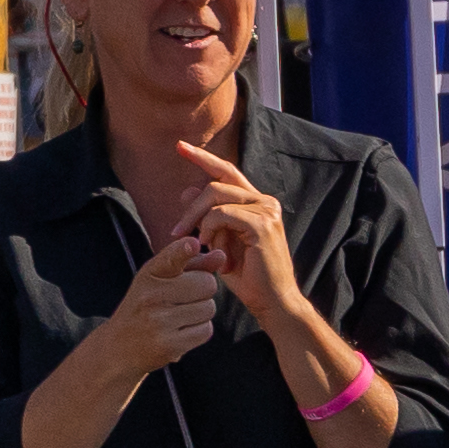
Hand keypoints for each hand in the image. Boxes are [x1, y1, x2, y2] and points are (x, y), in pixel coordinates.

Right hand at [112, 213, 232, 361]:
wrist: (119, 346)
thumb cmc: (145, 306)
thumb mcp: (160, 281)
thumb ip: (192, 265)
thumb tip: (221, 254)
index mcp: (148, 276)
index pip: (170, 259)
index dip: (183, 250)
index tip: (193, 244)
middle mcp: (151, 297)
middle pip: (207, 284)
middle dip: (203, 291)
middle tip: (182, 299)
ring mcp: (159, 322)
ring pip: (209, 308)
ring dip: (201, 313)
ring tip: (178, 317)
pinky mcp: (169, 345)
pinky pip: (206, 330)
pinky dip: (198, 331)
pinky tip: (180, 332)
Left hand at [186, 167, 310, 343]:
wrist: (272, 302)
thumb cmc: (246, 276)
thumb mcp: (219, 241)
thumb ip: (206, 216)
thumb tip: (187, 190)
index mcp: (255, 203)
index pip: (226, 171)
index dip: (202, 157)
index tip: (179, 145)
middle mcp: (264, 201)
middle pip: (215, 183)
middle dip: (190, 206)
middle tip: (176, 231)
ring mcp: (267, 210)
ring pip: (216, 197)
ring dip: (199, 221)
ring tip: (199, 245)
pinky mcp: (263, 224)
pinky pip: (222, 213)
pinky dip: (209, 228)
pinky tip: (209, 246)